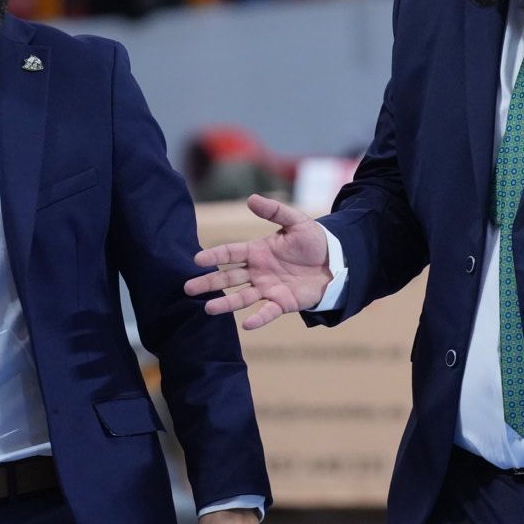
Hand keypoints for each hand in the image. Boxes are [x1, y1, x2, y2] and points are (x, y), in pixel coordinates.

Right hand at [186, 194, 332, 328]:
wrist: (335, 261)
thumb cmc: (313, 240)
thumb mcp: (295, 222)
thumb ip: (274, 211)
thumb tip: (250, 198)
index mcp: (257, 251)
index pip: (230, 253)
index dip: (214, 256)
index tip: (197, 259)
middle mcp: (258, 271)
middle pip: (228, 278)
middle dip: (208, 283)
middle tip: (188, 288)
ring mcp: (268, 288)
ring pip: (242, 297)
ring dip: (225, 304)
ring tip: (207, 309)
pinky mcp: (282, 302)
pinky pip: (268, 312)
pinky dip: (258, 318)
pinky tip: (246, 324)